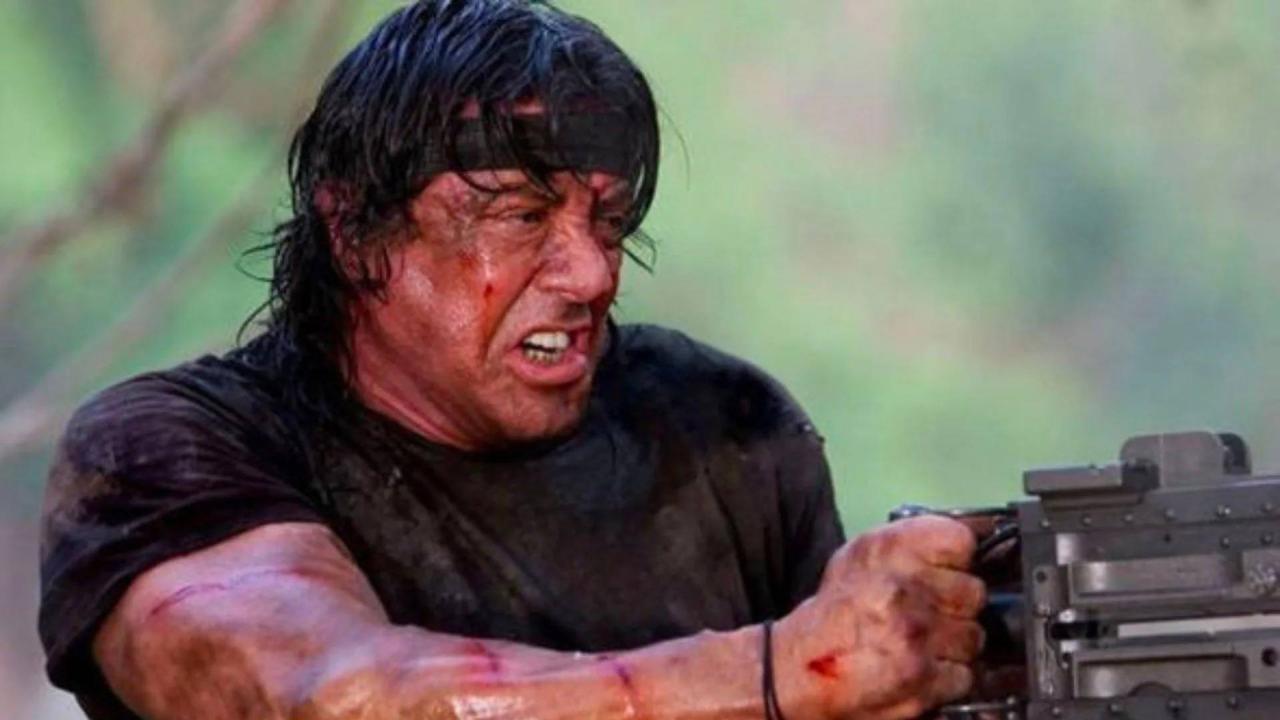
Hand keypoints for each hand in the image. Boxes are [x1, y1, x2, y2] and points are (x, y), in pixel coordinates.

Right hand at [773, 516, 986, 719]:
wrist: (800, 667)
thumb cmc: (836, 611)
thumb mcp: (862, 555)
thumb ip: (915, 541)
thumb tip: (977, 531)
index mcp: (888, 550)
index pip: (961, 541)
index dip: (956, 559)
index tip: (945, 569)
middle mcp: (903, 588)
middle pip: (973, 592)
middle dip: (954, 605)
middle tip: (926, 612)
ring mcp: (916, 635)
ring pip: (973, 635)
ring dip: (952, 643)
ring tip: (920, 642)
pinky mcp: (924, 678)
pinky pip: (964, 673)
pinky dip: (946, 676)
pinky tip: (919, 667)